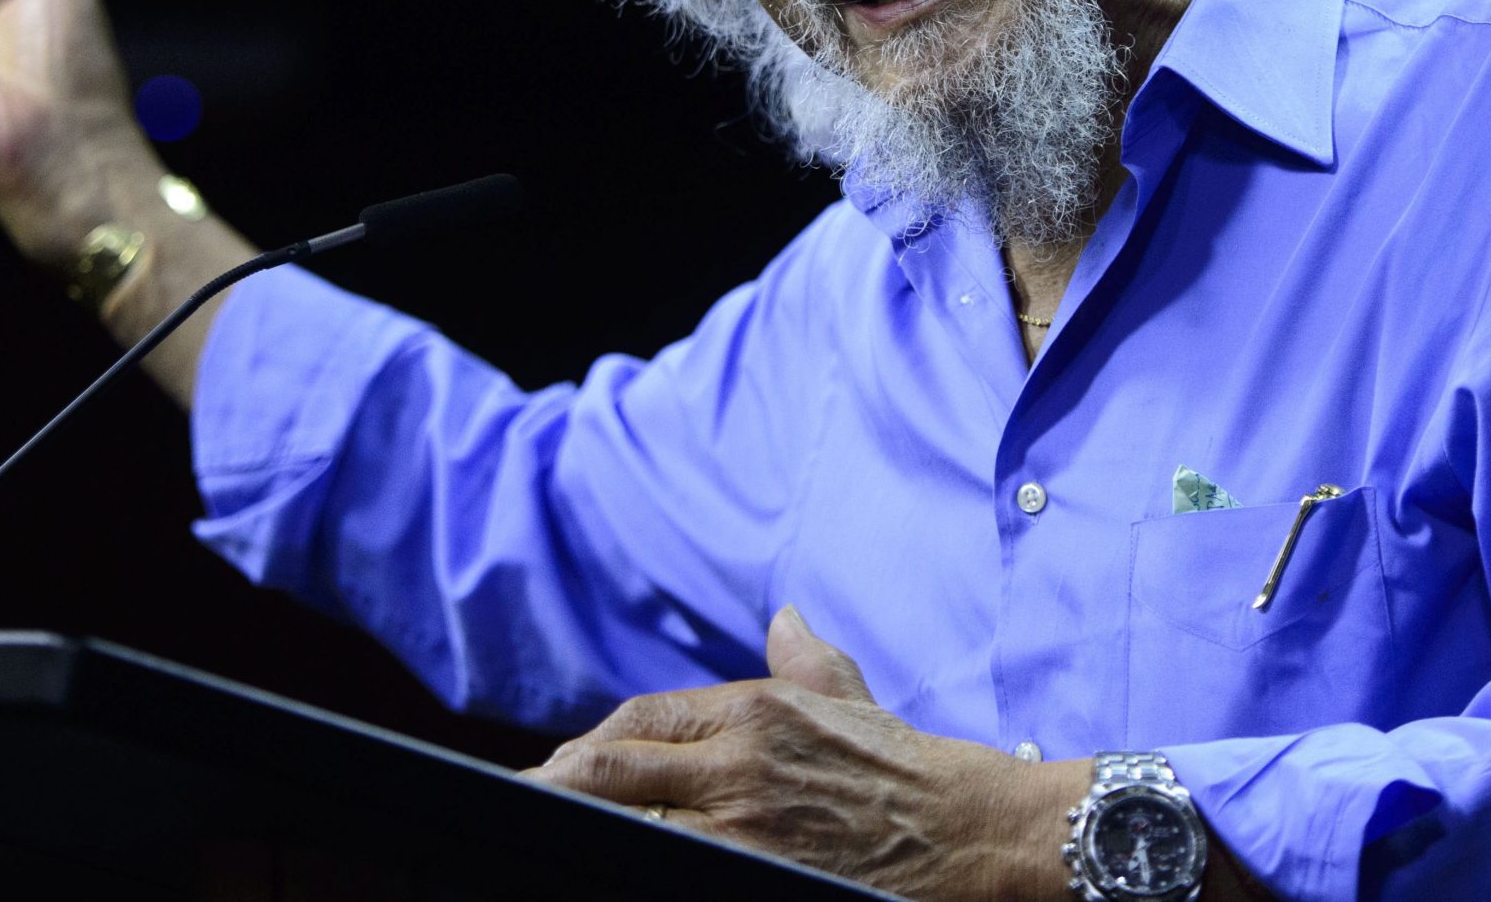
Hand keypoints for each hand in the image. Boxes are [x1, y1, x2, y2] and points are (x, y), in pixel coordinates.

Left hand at [529, 607, 1084, 900]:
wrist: (967, 828)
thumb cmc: (903, 767)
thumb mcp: (849, 697)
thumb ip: (804, 657)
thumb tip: (783, 616)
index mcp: (754, 711)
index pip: (638, 721)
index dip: (586, 750)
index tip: (557, 770)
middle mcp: (740, 764)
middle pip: (612, 772)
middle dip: (556, 788)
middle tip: (523, 804)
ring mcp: (747, 829)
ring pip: (631, 826)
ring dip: (587, 831)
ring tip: (550, 839)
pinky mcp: (762, 875)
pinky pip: (674, 868)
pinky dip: (638, 863)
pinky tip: (616, 866)